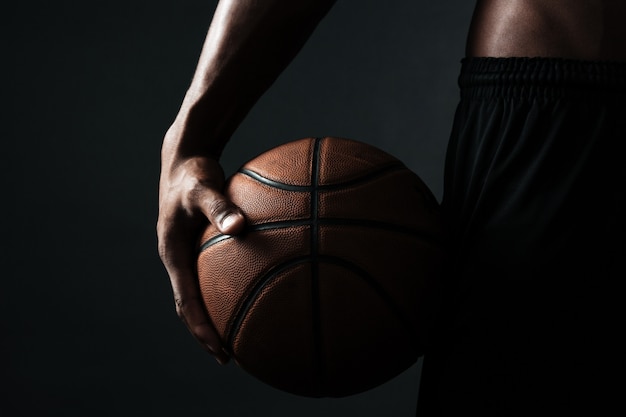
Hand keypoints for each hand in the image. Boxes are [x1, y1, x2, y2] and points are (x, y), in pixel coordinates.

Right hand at [157, 141, 244, 363]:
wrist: (184, 160)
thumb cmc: (193, 174)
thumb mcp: (203, 189)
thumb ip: (220, 208)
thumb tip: (241, 227)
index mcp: (172, 254)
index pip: (185, 301)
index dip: (201, 328)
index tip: (219, 349)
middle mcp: (177, 259)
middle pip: (189, 307)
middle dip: (206, 333)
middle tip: (229, 356)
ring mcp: (186, 255)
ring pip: (197, 295)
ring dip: (213, 318)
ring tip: (237, 336)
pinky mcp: (196, 248)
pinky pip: (209, 277)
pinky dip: (222, 292)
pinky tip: (248, 294)